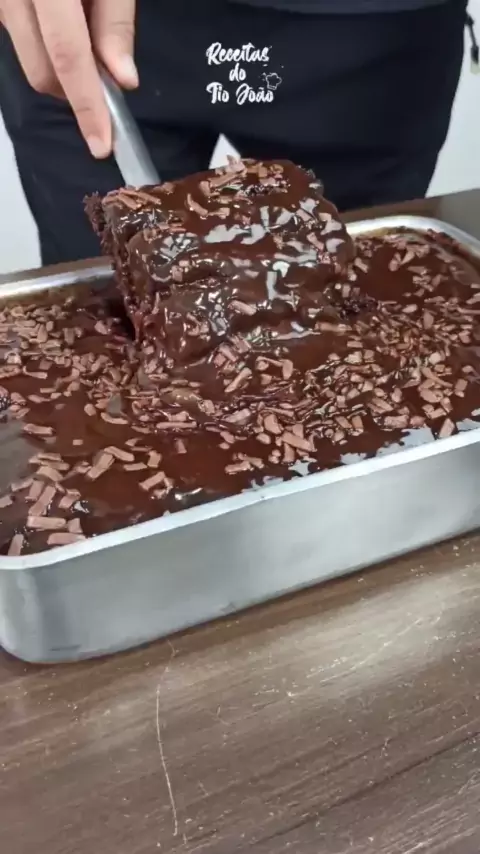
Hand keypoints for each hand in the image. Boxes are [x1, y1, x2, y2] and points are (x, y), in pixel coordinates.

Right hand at [0, 0, 137, 156]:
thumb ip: (115, 23)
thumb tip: (124, 82)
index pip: (68, 56)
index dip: (87, 104)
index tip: (102, 145)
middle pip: (42, 71)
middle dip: (75, 92)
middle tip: (105, 75)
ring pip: (28, 62)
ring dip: (60, 69)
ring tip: (83, 33)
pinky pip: (19, 42)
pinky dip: (45, 49)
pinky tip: (64, 25)